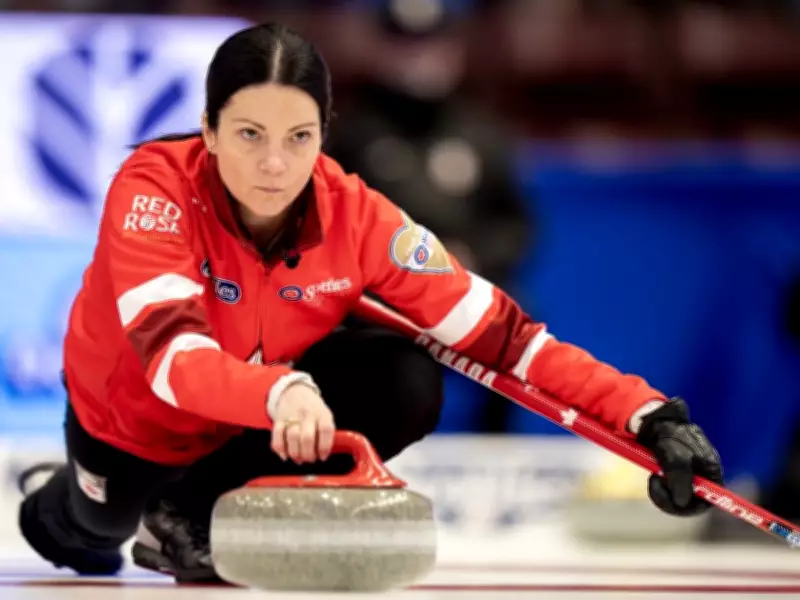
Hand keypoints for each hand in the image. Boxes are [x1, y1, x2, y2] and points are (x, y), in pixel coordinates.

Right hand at [270, 383, 334, 463]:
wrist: (296, 392)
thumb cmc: (314, 410)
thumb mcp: (325, 417)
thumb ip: (326, 434)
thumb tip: (324, 455)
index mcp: (322, 414)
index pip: (326, 430)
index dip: (324, 446)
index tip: (323, 457)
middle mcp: (308, 414)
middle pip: (307, 437)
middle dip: (308, 454)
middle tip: (309, 460)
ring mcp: (292, 416)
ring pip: (292, 437)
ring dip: (295, 453)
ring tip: (298, 459)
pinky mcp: (279, 419)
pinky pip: (277, 436)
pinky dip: (280, 449)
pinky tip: (285, 455)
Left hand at [636, 397, 723, 515]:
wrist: (653, 423)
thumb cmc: (669, 437)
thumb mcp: (675, 457)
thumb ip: (681, 479)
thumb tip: (681, 503)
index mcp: (711, 470)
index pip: (712, 499)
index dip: (695, 506)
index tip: (676, 504)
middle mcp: (703, 476)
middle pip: (693, 503)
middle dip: (672, 499)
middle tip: (655, 485)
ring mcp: (689, 476)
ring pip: (678, 499)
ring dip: (662, 493)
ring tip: (654, 477)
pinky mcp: (676, 477)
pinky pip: (669, 493)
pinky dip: (659, 488)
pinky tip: (654, 476)